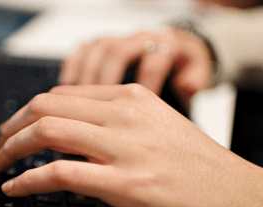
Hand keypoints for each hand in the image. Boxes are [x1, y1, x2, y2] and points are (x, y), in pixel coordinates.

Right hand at [59, 28, 213, 104]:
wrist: (174, 56)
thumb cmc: (179, 72)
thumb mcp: (196, 75)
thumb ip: (195, 80)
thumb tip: (188, 85)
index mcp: (166, 42)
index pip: (153, 59)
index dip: (145, 85)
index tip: (137, 112)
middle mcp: (141, 37)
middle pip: (119, 51)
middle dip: (107, 79)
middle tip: (98, 109)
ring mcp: (119, 39)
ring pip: (99, 49)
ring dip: (87, 76)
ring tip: (79, 102)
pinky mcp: (101, 44)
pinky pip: (83, 49)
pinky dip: (73, 67)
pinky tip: (67, 89)